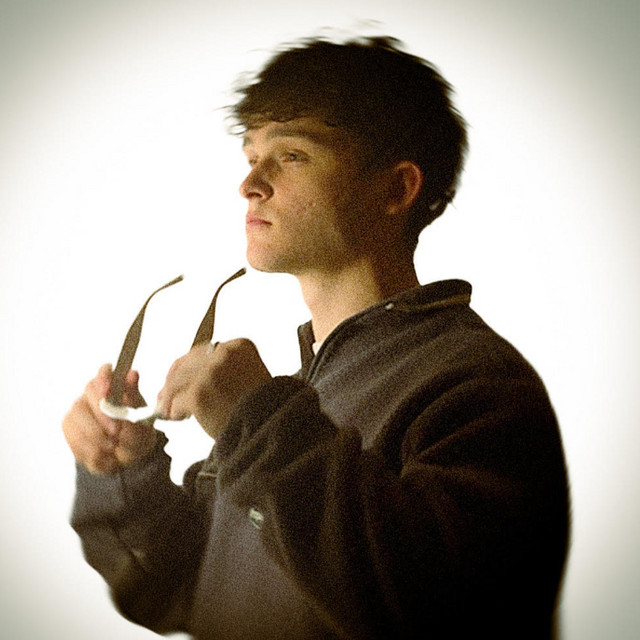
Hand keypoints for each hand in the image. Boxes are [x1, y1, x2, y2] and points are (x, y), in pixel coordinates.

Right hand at [62, 364, 157, 473]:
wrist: (127, 459)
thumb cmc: (137, 434)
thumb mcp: (142, 420)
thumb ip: (134, 397)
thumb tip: (132, 373)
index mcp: (115, 384)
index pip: (105, 371)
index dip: (104, 379)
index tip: (107, 393)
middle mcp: (94, 392)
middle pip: (89, 392)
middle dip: (102, 415)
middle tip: (116, 433)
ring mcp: (78, 407)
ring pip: (77, 415)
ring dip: (96, 435)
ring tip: (112, 446)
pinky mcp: (68, 425)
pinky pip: (73, 435)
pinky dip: (89, 448)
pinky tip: (103, 453)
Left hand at [156, 338, 271, 439]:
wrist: (269, 428)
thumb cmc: (261, 408)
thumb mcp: (250, 377)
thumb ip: (223, 369)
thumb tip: (188, 376)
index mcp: (240, 346)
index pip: (202, 351)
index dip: (187, 366)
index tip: (179, 377)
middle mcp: (224, 354)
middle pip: (186, 363)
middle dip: (173, 380)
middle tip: (165, 395)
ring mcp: (210, 373)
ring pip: (177, 382)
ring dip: (170, 397)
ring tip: (168, 410)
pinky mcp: (199, 393)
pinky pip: (177, 401)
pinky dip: (173, 411)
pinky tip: (177, 417)